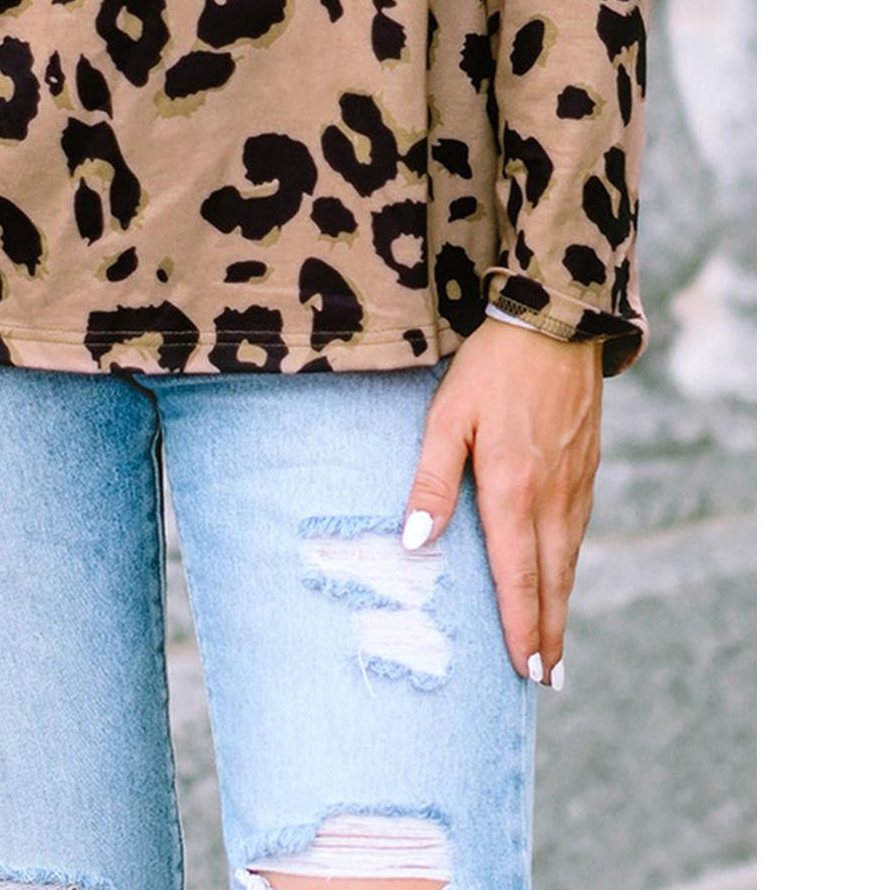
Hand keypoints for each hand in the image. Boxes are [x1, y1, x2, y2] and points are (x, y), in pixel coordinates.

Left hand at [402, 317, 603, 688]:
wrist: (555, 323)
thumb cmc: (491, 367)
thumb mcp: (448, 415)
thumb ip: (432, 479)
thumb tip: (416, 541)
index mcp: (513, 489)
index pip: (518, 576)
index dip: (521, 627)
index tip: (525, 670)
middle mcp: (552, 496)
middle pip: (551, 580)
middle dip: (548, 633)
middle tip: (546, 679)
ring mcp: (575, 482)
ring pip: (569, 558)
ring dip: (562, 605)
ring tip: (556, 644)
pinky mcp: (587, 466)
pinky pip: (578, 530)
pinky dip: (570, 565)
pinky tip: (562, 575)